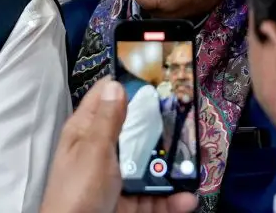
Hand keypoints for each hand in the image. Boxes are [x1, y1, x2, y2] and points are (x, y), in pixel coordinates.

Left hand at [41, 79, 196, 212]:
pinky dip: (172, 199)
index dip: (126, 86)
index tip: (156, 76)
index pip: (104, 99)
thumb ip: (107, 121)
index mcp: (86, 133)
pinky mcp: (128, 205)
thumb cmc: (77, 193)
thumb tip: (114, 84)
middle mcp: (102, 153)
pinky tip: (187, 198)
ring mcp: (116, 180)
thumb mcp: (94, 152)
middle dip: (162, 129)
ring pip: (149, 168)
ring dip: (173, 168)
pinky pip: (154, 199)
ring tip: (198, 161)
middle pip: (135, 134)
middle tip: (190, 121)